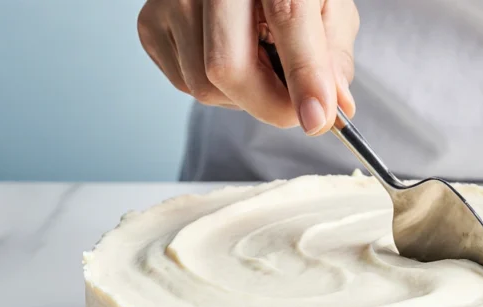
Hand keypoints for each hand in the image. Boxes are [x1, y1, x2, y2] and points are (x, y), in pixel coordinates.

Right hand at [137, 0, 357, 133]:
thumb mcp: (326, 11)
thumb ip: (331, 59)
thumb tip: (332, 109)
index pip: (287, 19)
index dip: (304, 76)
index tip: (317, 120)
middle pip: (226, 68)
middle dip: (268, 104)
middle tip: (297, 108)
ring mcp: (172, 0)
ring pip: (203, 87)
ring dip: (242, 97)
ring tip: (261, 65)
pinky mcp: (150, 24)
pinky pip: (184, 84)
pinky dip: (216, 88)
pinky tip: (231, 58)